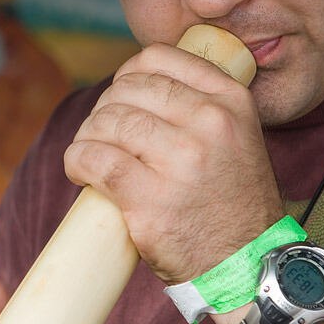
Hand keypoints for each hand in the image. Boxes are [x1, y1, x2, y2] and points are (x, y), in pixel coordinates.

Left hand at [64, 42, 284, 283]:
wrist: (247, 265)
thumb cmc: (232, 203)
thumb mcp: (237, 137)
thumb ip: (200, 106)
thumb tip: (138, 83)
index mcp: (230, 101)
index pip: (159, 57)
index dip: (127, 73)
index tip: (121, 97)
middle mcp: (210, 123)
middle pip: (127, 89)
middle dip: (104, 109)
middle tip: (103, 135)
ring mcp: (181, 160)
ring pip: (107, 122)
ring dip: (87, 136)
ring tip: (91, 154)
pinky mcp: (151, 198)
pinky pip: (95, 159)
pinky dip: (77, 160)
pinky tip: (79, 170)